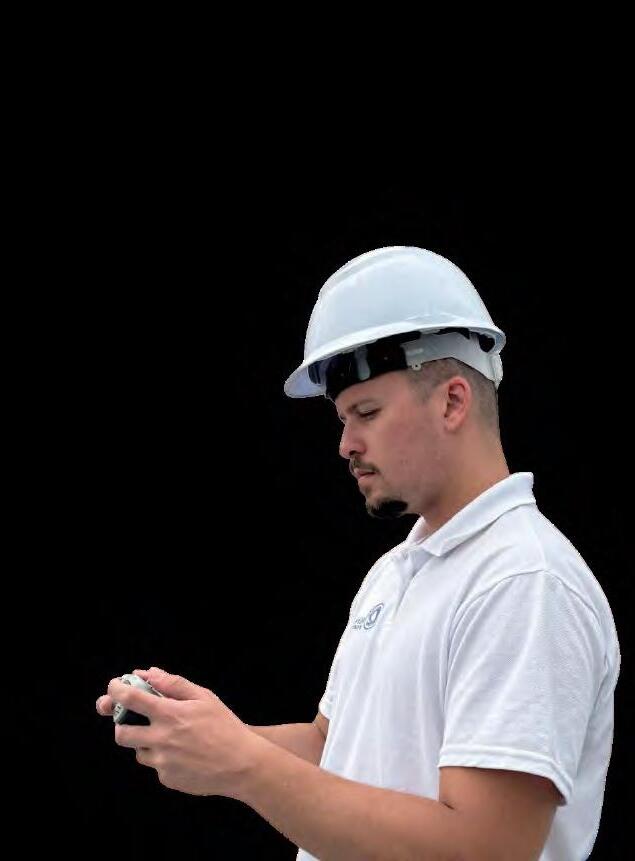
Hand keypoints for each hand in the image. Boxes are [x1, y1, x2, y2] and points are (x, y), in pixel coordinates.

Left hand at [97, 667, 262, 797]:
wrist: (241, 765)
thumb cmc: (225, 726)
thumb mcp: (204, 697)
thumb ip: (173, 684)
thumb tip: (148, 673)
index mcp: (170, 714)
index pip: (130, 699)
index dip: (116, 690)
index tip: (114, 687)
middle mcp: (161, 739)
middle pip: (121, 733)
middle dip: (122, 724)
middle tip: (135, 720)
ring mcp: (162, 762)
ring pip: (138, 751)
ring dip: (145, 742)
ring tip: (169, 738)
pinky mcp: (167, 779)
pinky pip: (156, 766)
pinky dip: (163, 758)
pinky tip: (184, 754)